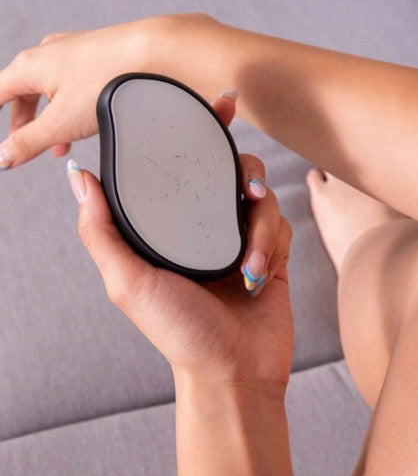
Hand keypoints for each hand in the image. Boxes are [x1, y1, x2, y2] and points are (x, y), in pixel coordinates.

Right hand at [0, 13, 223, 168]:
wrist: (155, 52)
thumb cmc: (110, 79)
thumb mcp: (62, 122)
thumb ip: (29, 142)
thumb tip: (3, 157)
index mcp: (30, 65)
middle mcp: (49, 52)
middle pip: (22, 91)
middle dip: (24, 123)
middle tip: (26, 147)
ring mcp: (76, 50)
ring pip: (52, 88)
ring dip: (51, 118)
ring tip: (60, 146)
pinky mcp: (100, 54)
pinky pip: (75, 82)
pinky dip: (72, 105)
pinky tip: (86, 121)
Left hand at [68, 93, 293, 390]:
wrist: (233, 372)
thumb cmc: (178, 332)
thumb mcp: (128, 282)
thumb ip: (103, 230)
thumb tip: (78, 177)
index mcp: (171, 226)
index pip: (181, 167)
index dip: (199, 132)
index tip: (217, 104)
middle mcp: (205, 225)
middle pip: (230, 171)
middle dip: (242, 173)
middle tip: (246, 186)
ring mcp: (242, 236)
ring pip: (261, 199)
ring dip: (258, 229)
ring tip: (247, 264)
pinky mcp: (273, 251)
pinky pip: (281, 224)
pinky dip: (272, 245)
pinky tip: (258, 274)